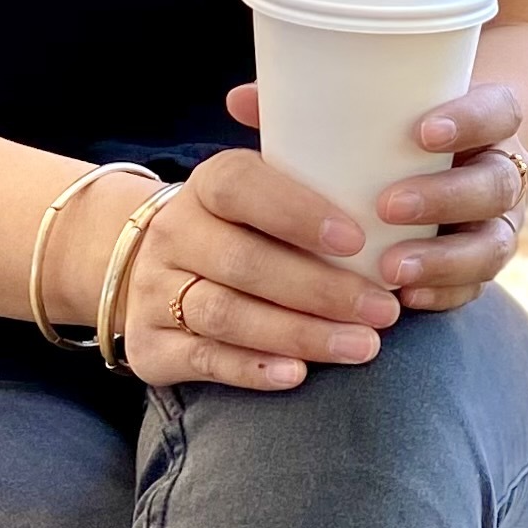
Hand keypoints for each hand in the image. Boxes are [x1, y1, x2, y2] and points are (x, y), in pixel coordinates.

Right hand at [119, 147, 402, 391]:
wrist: (141, 267)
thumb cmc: (238, 229)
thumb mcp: (258, 193)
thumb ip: (309, 176)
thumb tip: (385, 153)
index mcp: (205, 186)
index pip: (241, 188)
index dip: (297, 212)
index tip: (357, 239)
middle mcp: (174, 234)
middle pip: (244, 262)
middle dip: (321, 290)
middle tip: (383, 310)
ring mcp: (154, 291)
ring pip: (227, 314)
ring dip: (299, 334)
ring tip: (362, 345)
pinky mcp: (150, 347)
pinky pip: (202, 360)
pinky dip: (252, 369)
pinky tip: (299, 374)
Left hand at [226, 79, 527, 312]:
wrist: (458, 161)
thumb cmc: (402, 130)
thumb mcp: (379, 112)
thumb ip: (316, 106)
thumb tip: (240, 100)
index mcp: (485, 121)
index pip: (497, 111)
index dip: (469, 120)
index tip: (422, 132)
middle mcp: (500, 171)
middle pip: (495, 184)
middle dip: (445, 197)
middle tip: (388, 206)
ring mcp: (497, 222)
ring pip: (493, 244)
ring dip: (444, 259)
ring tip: (389, 270)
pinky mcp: (483, 266)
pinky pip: (476, 286)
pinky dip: (444, 293)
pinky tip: (407, 299)